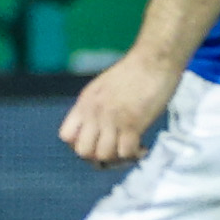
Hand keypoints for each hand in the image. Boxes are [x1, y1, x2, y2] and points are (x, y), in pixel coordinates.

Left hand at [57, 51, 177, 166]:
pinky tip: (142, 147)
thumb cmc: (132, 73)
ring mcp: (112, 119)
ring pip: (103, 156)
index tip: (97, 142)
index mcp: (84, 103)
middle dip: (98, 157)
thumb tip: (95, 129)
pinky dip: (134, 155)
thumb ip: (95, 107)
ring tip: (129, 149)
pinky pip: (126, 153)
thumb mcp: (102, 88)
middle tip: (114, 151)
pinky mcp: (132, 123)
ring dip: (117, 158)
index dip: (80, 144)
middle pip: (82, 151)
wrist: (153, 61)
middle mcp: (94, 113)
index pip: (66, 136)